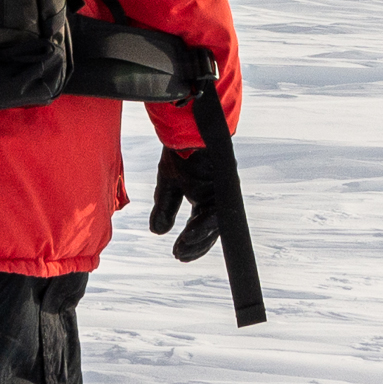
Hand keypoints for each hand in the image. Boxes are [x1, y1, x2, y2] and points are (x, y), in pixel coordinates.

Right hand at [147, 149, 230, 264]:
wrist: (185, 128)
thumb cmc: (180, 151)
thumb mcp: (168, 183)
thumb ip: (165, 208)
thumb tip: (157, 232)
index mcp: (203, 196)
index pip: (199, 225)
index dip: (191, 241)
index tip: (178, 253)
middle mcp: (215, 196)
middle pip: (210, 229)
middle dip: (196, 245)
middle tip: (180, 256)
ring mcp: (221, 191)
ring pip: (216, 224)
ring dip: (199, 239)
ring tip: (183, 250)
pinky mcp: (224, 186)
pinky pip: (218, 212)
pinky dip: (205, 226)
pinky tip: (190, 235)